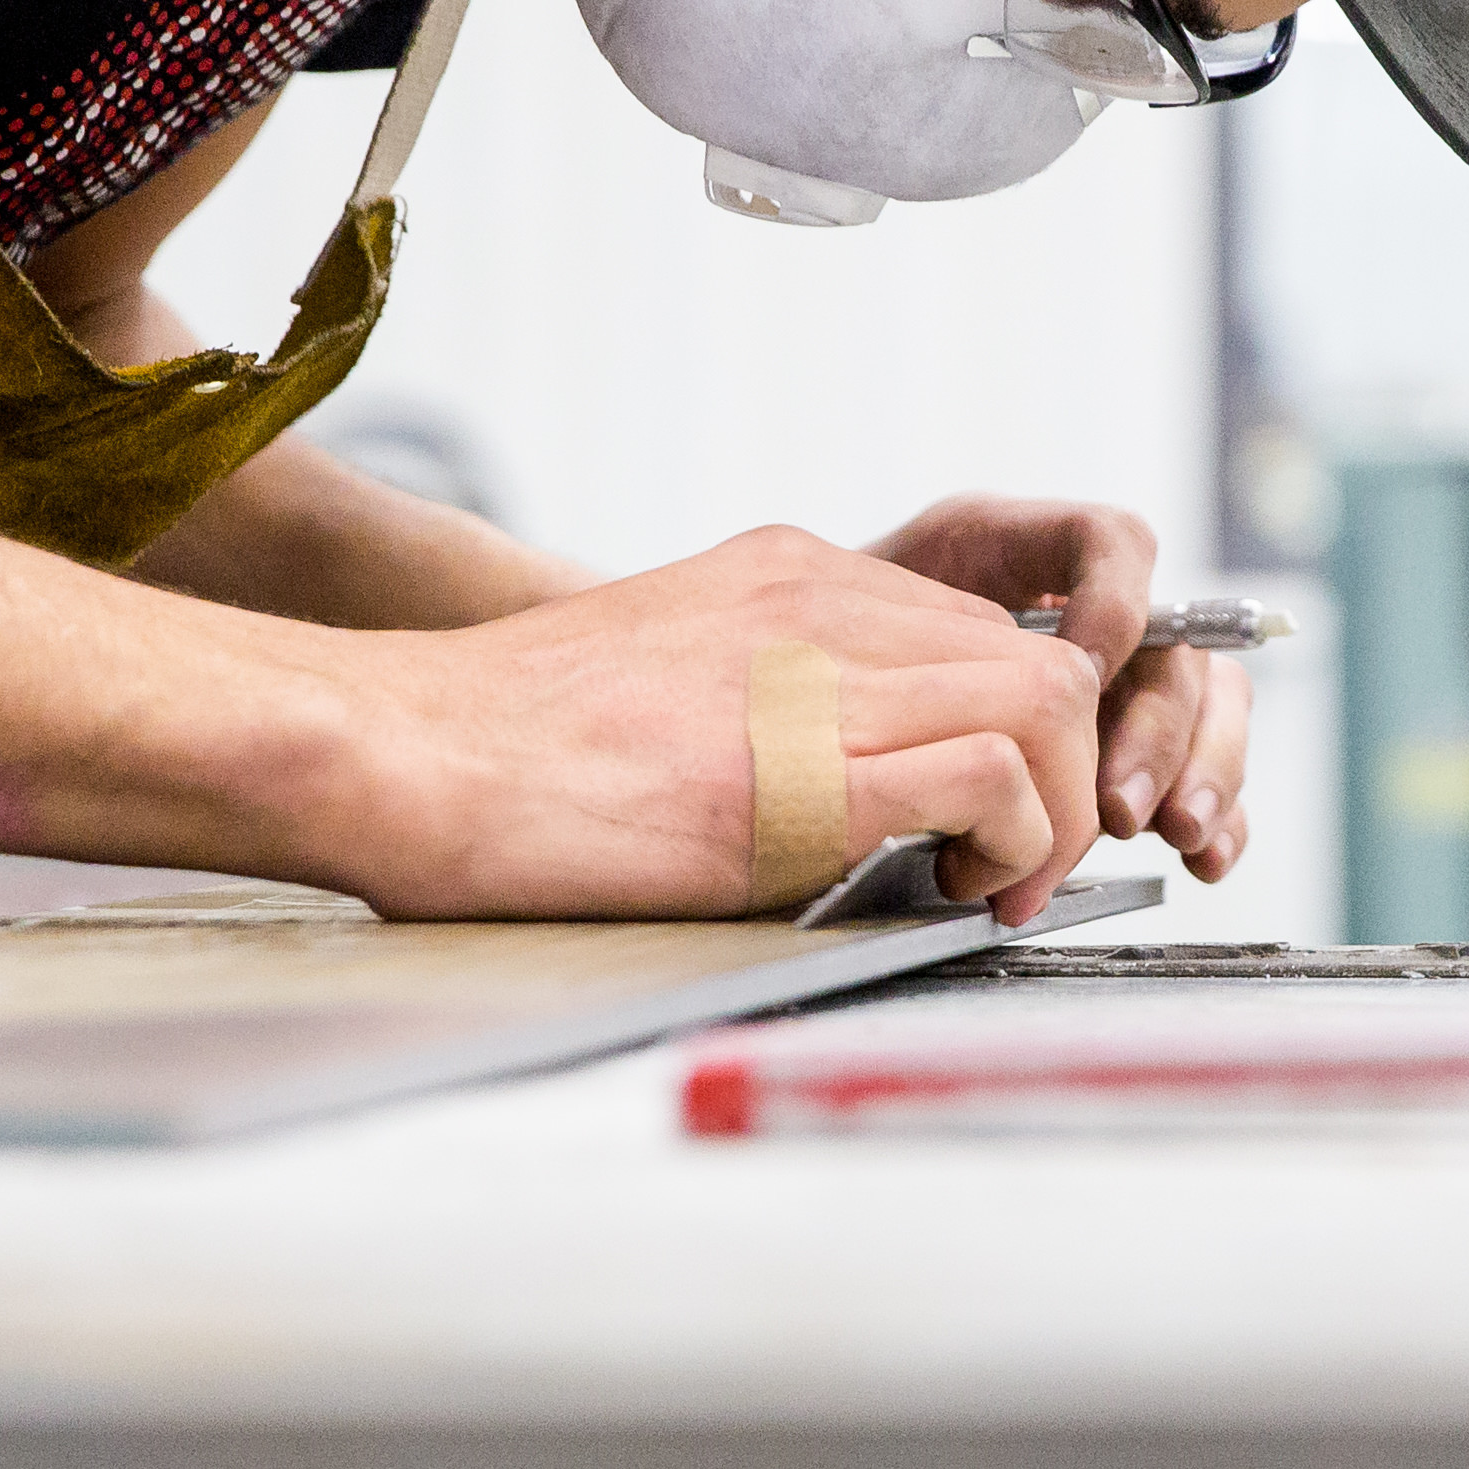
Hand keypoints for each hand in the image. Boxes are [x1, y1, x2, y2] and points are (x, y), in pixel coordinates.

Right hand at [336, 525, 1108, 922]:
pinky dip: (1013, 843)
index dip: (1013, 730)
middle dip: (1062, 771)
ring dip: (1052, 810)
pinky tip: (957, 891)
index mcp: (785, 578)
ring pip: (1046, 701)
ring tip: (989, 882)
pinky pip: (993, 776)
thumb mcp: (664, 679)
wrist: (405, 750)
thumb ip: (765, 701)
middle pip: (1039, 656)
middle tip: (1007, 862)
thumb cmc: (500, 749)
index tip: (982, 814)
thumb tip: (840, 786)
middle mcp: (818, 603)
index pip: (977, 629)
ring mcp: (816, 676)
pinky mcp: (805, 772)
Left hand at [864, 495, 1250, 886]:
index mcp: (1028, 555)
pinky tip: (1203, 860)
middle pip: (1175, 648)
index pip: (1111, 543)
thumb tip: (1014, 702)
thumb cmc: (835, 660)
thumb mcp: (862, 624)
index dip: (1116, 602)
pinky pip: (1206, 777)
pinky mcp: (1137, 754)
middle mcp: (1094, 612)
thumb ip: (923, 637)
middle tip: (1119, 804)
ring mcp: (1125, 682)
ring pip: (1211, 709)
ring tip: (1174, 831)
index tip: (1082, 671)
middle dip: (1160, 731)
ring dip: (1203, 774)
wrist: (820, 714)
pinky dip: (1220, 820)